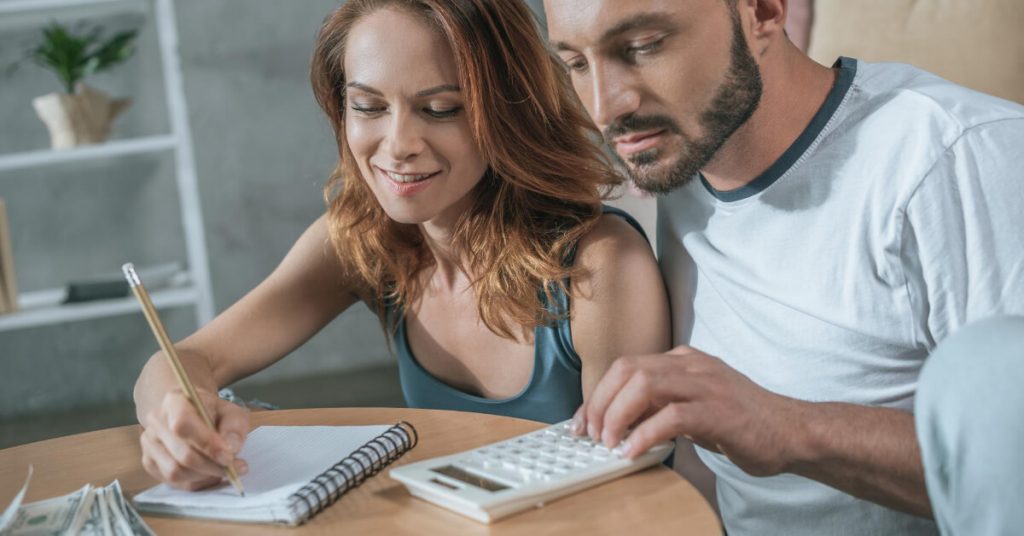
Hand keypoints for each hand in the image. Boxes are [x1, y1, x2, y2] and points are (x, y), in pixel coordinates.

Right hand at [139, 388, 250, 489]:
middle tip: (235, 469)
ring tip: (223, 471)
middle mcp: (156, 422)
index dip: (207, 444)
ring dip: (204, 476)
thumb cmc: (212, 412)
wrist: (191, 413)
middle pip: (181, 454)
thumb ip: (234, 427)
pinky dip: (196, 482)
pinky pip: (173, 482)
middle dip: (212, 466)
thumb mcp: (231, 411)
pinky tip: (209, 474)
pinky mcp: (149, 462)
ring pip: (175, 472)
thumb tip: (231, 448)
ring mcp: (149, 443)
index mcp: (174, 402)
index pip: (183, 425)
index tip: (229, 457)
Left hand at [576, 346, 804, 476]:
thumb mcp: (694, 405)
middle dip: (600, 403)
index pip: (626, 366)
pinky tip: (633, 452)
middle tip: (591, 435)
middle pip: (628, 370)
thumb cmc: (742, 422)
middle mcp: (692, 365)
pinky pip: (670, 416)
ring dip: (617, 415)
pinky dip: (644, 434)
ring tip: (608, 443)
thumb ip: (660, 406)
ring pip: (644, 384)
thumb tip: (620, 422)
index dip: (597, 394)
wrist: (792, 431)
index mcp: (684, 360)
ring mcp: (706, 384)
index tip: (583, 422)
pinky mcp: (718, 410)